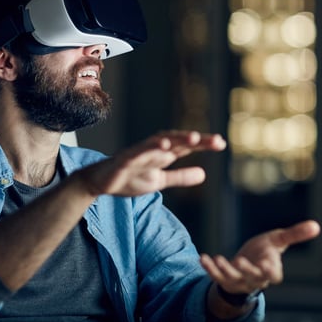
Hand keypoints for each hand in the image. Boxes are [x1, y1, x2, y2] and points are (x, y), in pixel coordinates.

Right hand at [77, 130, 225, 196]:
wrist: (100, 183)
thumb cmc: (129, 178)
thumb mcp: (159, 181)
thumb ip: (180, 177)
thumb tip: (204, 174)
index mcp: (162, 154)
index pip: (186, 147)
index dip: (203, 144)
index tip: (221, 143)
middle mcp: (153, 149)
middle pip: (177, 141)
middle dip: (195, 140)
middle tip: (215, 140)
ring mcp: (139, 153)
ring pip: (160, 143)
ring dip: (176, 139)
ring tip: (193, 139)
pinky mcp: (125, 159)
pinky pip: (139, 152)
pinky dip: (150, 148)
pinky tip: (163, 147)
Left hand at [200, 220, 320, 294]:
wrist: (246, 263)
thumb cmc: (265, 251)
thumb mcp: (278, 241)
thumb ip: (295, 234)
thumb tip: (316, 225)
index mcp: (271, 269)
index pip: (274, 275)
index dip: (271, 271)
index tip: (268, 264)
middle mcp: (255, 278)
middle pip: (252, 278)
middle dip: (246, 270)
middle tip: (240, 261)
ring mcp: (240, 280)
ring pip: (233, 279)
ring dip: (225, 270)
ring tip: (219, 259)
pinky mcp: (225, 280)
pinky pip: (217, 277)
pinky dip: (210, 269)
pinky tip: (203, 258)